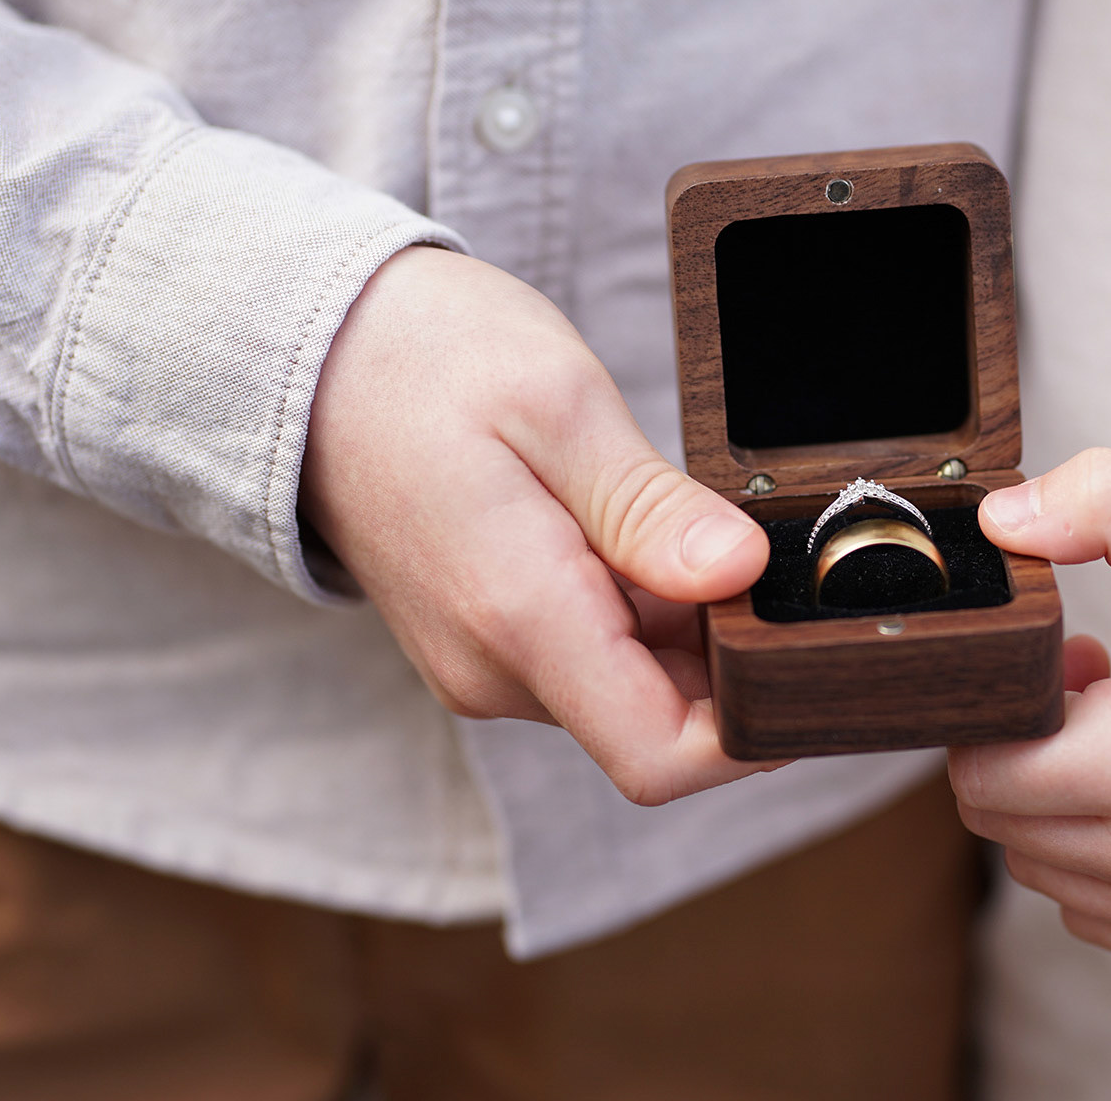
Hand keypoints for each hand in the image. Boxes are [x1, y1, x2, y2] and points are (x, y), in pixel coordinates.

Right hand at [301, 246, 774, 804]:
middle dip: (730, 660)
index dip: (753, 730)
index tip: (802, 648)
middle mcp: (497, 670)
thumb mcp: (558, 404)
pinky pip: (597, 656)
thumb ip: (648, 507)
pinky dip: (645, 612)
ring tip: (682, 515)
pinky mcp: (491, 640)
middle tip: (757, 545)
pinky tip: (642, 528)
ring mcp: (488, 663)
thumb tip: (739, 573)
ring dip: (687, 628)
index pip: (658, 758)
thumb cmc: (423, 358)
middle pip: (660, 726)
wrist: (308, 352)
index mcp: (519, 620)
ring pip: (634, 689)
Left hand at [949, 449, 1110, 962]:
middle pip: (1003, 825)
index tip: (1077, 653)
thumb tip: (998, 520)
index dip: (1003, 705)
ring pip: (1044, 872)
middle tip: (1104, 677)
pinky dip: (1101, 857)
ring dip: (1060, 803)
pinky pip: (1100, 915)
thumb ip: (1107, 503)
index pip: (986, 770)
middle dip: (1025, 747)